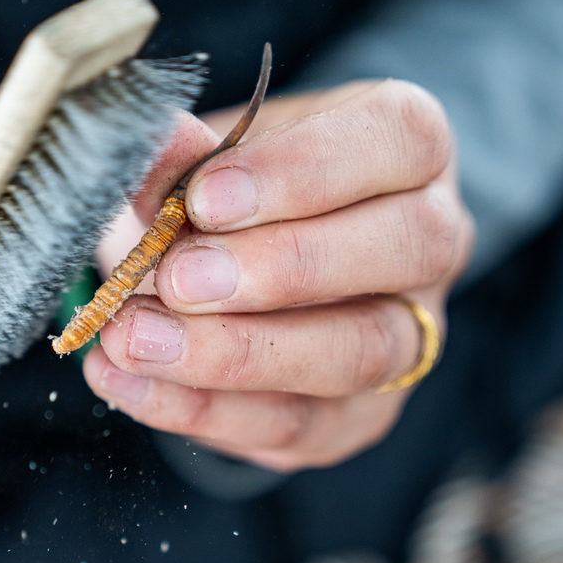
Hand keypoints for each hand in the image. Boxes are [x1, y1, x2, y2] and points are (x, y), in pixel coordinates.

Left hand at [85, 80, 474, 470]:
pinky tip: (131, 384)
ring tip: (137, 338)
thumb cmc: (228, 198)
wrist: (219, 272)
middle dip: (280, 267)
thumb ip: (181, 160)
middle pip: (407, 248)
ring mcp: (408, 336)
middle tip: (176, 278)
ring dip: (238, 352)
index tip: (205, 196)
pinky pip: (297, 424)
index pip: (399, 138)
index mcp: (407, 150)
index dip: (306, 169)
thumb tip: (154, 150)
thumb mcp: (204, 164)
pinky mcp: (360, 415)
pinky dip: (201, 408)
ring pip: (361, 351)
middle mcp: (431, 240)